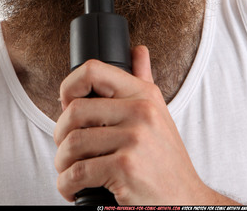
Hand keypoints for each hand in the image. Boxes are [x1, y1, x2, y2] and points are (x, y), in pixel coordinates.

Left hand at [54, 45, 212, 204]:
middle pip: (75, 111)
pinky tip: (72, 188)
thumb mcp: (159, 113)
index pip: (93, 70)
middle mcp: (140, 112)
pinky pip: (78, 172)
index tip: (65, 105)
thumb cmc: (167, 160)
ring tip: (68, 170)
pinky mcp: (125, 169)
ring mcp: (134, 140)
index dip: (69, 85)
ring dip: (61, 162)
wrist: (187, 200)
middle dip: (60, 133)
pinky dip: (66, 184)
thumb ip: (144, 79)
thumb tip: (138, 50)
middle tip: (64, 148)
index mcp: (143, 94)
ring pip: (73, 143)